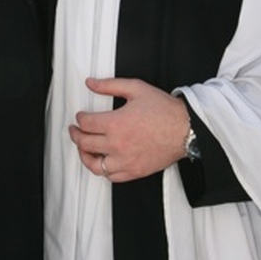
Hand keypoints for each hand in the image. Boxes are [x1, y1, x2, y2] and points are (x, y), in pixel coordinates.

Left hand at [69, 77, 189, 182]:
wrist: (185, 129)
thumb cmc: (164, 110)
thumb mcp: (135, 88)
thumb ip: (110, 85)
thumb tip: (91, 83)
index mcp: (115, 124)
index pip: (86, 124)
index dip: (79, 118)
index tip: (80, 116)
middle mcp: (117, 145)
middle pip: (85, 144)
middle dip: (76, 135)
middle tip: (75, 130)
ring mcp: (125, 161)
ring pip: (94, 165)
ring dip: (85, 155)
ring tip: (84, 148)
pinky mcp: (135, 171)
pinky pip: (111, 176)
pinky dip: (103, 170)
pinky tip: (102, 161)